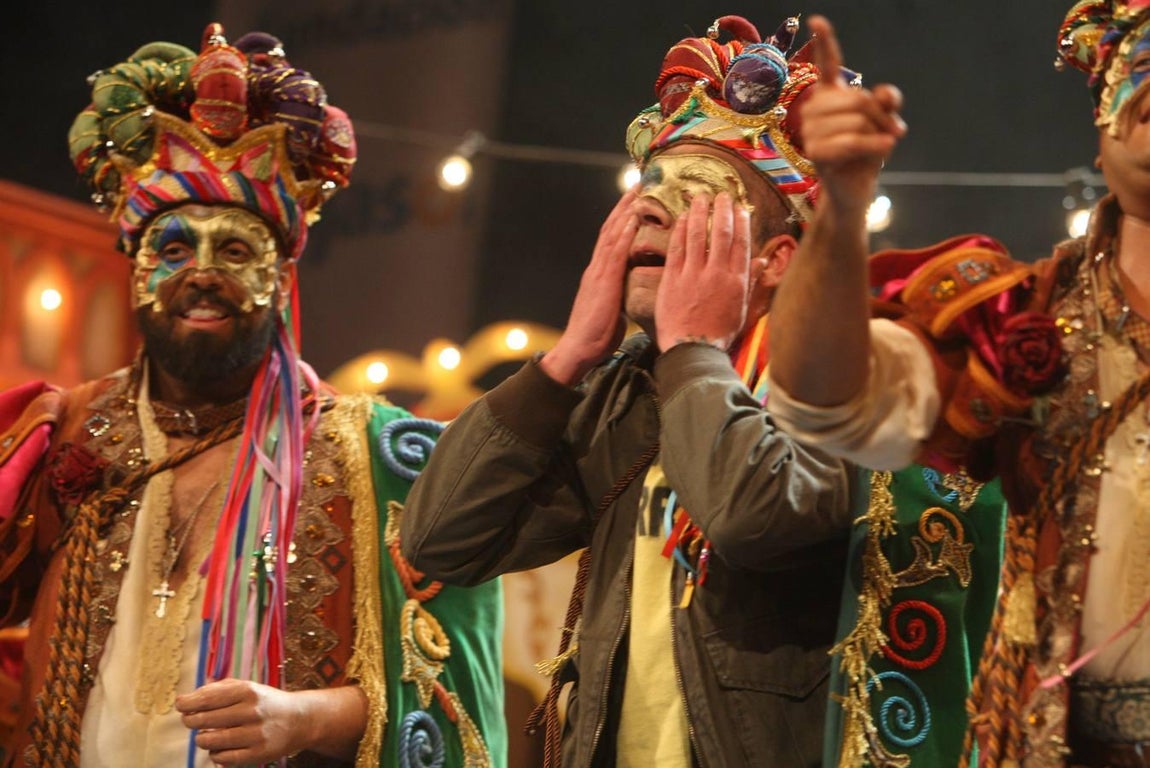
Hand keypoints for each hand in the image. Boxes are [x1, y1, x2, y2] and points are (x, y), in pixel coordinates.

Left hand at [176, 678, 307, 764]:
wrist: (299, 720)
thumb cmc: (265, 702)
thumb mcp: (247, 687)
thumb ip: (218, 689)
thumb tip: (188, 698)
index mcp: (248, 691)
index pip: (208, 698)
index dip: (189, 703)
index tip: (180, 705)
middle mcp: (252, 711)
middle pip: (206, 720)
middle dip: (191, 720)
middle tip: (189, 720)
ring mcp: (255, 734)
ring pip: (211, 741)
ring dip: (202, 739)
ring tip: (205, 735)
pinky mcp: (258, 754)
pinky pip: (223, 758)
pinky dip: (215, 754)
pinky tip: (219, 748)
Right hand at [539, 188, 638, 384]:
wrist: (578, 350)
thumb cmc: (597, 336)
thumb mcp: (614, 310)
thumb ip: (622, 294)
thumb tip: (635, 291)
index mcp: (600, 273)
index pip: (613, 238)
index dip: (624, 216)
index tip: (637, 198)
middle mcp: (597, 267)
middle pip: (612, 227)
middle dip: (625, 204)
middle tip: (640, 181)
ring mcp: (598, 272)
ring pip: (612, 233)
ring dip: (625, 209)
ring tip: (639, 188)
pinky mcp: (603, 281)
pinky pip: (615, 251)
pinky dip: (624, 231)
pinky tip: (634, 217)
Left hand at [655, 192, 751, 351]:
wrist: (692, 350)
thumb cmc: (718, 333)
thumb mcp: (741, 309)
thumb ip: (750, 283)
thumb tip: (762, 262)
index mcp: (736, 281)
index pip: (741, 243)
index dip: (741, 222)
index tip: (740, 207)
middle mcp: (717, 274)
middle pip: (721, 234)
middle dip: (722, 210)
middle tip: (721, 195)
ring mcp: (693, 275)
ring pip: (698, 235)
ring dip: (699, 213)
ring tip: (699, 197)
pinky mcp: (673, 279)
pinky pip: (677, 248)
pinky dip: (680, 231)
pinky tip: (681, 218)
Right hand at [801, 16, 905, 216]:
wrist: (855, 188)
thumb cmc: (867, 151)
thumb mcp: (883, 122)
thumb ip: (886, 103)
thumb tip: (885, 95)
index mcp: (829, 95)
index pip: (827, 63)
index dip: (825, 41)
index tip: (817, 19)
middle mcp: (815, 108)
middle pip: (858, 98)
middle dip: (882, 116)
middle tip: (894, 132)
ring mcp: (810, 130)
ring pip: (857, 120)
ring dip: (878, 134)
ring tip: (880, 146)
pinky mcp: (815, 152)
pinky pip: (852, 141)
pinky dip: (873, 146)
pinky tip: (885, 149)